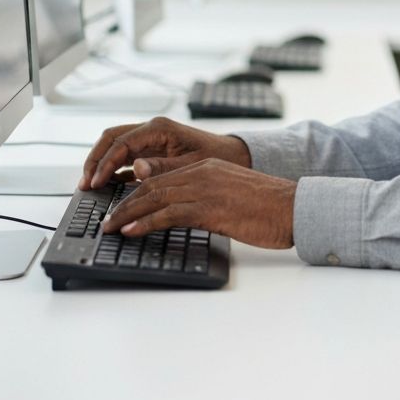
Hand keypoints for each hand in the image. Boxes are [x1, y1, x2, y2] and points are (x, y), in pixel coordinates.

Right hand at [79, 116, 250, 189]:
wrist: (232, 155)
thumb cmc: (215, 157)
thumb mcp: (191, 165)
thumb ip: (162, 167)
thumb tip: (135, 168)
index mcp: (159, 129)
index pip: (121, 142)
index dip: (105, 163)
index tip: (94, 183)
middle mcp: (151, 130)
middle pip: (112, 138)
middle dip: (95, 159)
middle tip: (85, 183)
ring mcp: (150, 139)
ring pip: (115, 145)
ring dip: (101, 163)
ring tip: (90, 186)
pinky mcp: (151, 150)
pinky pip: (124, 156)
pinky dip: (113, 169)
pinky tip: (106, 186)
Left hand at [99, 156, 296, 248]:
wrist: (293, 207)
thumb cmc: (267, 206)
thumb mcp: (231, 194)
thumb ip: (204, 194)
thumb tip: (180, 207)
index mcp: (208, 168)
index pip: (162, 177)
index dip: (136, 192)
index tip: (120, 208)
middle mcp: (203, 173)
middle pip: (152, 184)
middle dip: (124, 203)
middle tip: (106, 220)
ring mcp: (206, 188)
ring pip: (155, 197)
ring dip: (127, 213)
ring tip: (110, 227)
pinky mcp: (210, 208)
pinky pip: (169, 213)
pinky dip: (145, 223)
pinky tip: (132, 232)